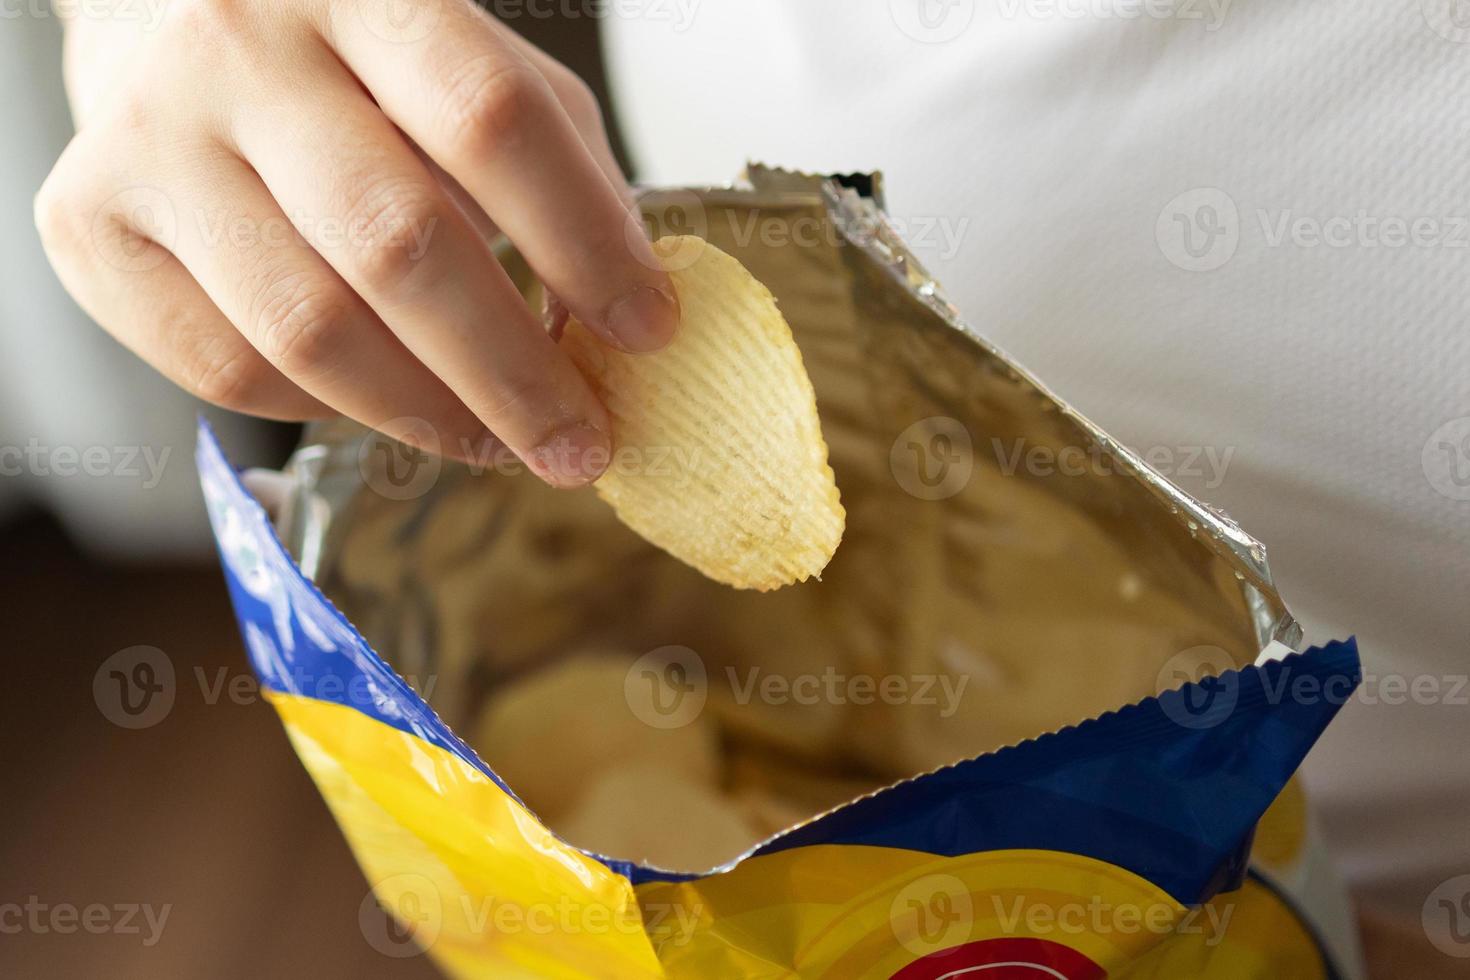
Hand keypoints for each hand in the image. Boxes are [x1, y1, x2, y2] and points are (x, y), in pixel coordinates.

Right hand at [34, 0, 678, 486]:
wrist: (158, 20)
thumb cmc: (348, 61)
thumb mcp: (469, 69)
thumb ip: (553, 169)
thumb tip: (622, 317)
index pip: (491, 120)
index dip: (583, 241)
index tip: (646, 330)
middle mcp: (241, 51)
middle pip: (397, 242)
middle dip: (512, 372)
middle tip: (581, 443)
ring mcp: (152, 138)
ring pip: (307, 326)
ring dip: (426, 414)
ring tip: (496, 444)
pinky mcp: (89, 224)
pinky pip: (225, 367)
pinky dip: (326, 410)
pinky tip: (387, 409)